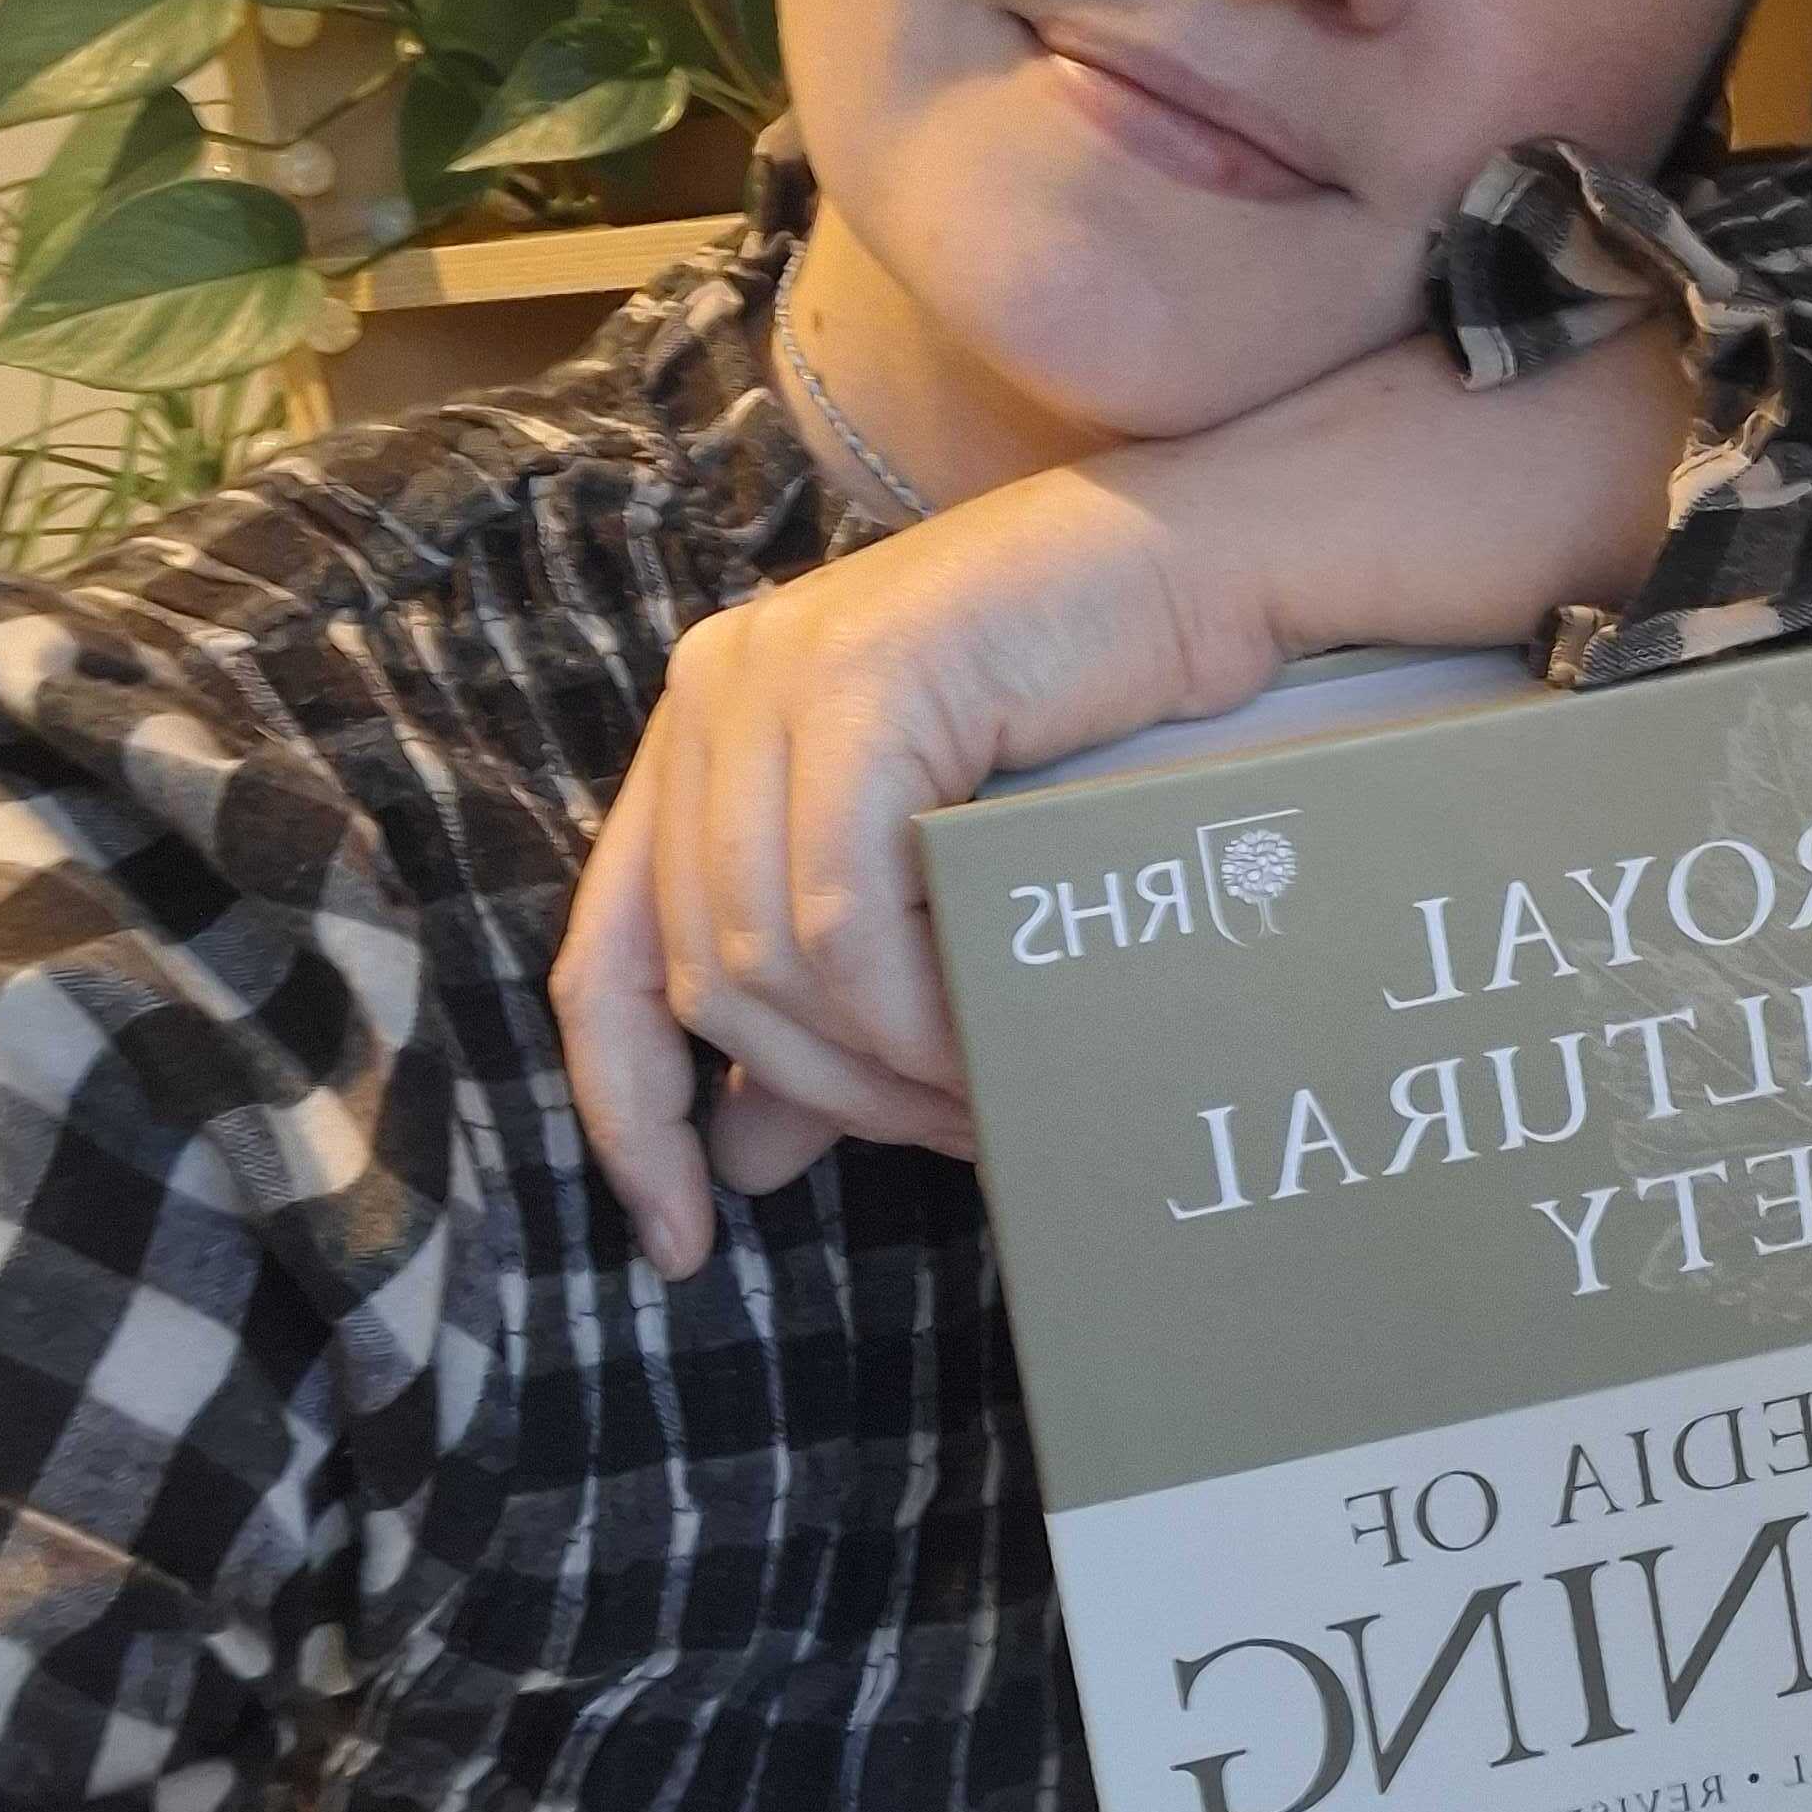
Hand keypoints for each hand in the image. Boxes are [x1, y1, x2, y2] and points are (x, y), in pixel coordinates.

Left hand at [552, 461, 1278, 1279]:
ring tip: (986, 1102)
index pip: (600, 961)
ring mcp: (772, 675)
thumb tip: (742, 1160)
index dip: (628, 1118)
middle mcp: (709, 695)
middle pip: (689, 977)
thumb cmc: (1094, 718)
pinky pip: (840, 909)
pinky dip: (908, 1009)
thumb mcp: (930, 880)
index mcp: (701, 737)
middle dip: (820, 1097)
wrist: (1211, 570)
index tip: (683, 1241)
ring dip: (877, 1066)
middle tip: (950, 1141)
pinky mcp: (859, 680)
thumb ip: (828, 1003)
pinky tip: (983, 1047)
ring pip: (759, 956)